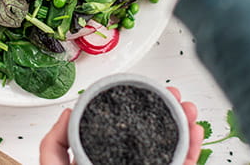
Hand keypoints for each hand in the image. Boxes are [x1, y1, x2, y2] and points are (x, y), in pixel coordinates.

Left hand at [38, 87, 203, 164]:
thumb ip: (54, 146)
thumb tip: (68, 113)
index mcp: (103, 162)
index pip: (122, 131)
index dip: (136, 109)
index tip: (143, 93)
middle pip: (153, 135)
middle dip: (166, 111)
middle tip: (172, 95)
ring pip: (172, 148)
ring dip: (184, 125)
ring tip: (187, 108)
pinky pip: (183, 164)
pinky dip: (192, 148)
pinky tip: (194, 132)